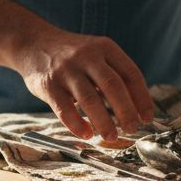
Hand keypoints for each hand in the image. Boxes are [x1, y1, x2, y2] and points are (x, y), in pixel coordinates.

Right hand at [13, 30, 154, 140]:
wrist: (33, 43)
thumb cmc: (73, 56)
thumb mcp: (96, 55)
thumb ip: (115, 76)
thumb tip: (138, 109)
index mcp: (105, 48)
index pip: (131, 74)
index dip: (142, 98)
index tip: (147, 118)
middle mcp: (87, 56)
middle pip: (113, 85)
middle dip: (125, 111)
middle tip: (132, 129)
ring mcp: (66, 70)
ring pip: (89, 99)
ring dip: (104, 122)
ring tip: (111, 137)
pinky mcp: (48, 84)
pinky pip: (64, 109)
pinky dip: (76, 124)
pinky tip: (86, 134)